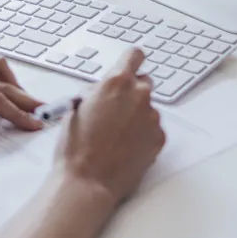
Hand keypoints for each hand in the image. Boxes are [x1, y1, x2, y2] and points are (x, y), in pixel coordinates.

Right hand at [55, 48, 164, 205]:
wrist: (87, 181)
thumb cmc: (76, 146)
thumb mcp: (77, 107)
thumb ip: (98, 91)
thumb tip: (104, 89)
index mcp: (117, 82)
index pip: (134, 55)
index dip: (130, 61)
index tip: (130, 66)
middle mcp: (139, 95)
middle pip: (143, 82)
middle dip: (131, 93)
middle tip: (115, 112)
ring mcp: (152, 116)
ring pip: (147, 109)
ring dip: (136, 117)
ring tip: (116, 138)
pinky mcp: (159, 137)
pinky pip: (153, 129)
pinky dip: (143, 136)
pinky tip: (125, 148)